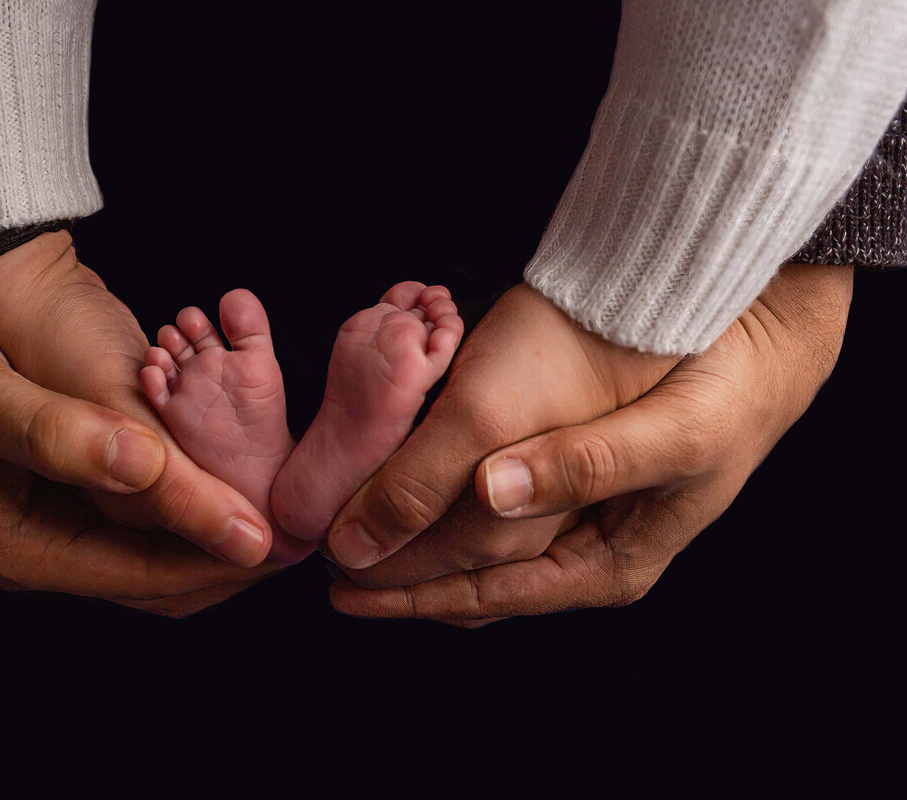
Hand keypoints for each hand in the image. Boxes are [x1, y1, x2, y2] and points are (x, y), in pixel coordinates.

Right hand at [0, 231, 314, 567]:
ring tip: (284, 494)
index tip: (291, 533)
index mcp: (23, 547)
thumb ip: (61, 435)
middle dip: (234, 557)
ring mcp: (56, 518)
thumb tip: (152, 471)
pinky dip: (192, 495)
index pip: (150, 578)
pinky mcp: (66, 483)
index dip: (225, 557)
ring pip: (160, 545)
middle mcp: (44, 545)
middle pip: (165, 578)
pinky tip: (232, 460)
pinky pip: (146, 510)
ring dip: (219, 526)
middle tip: (307, 522)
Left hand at [329, 263, 853, 622]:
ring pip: (472, 547)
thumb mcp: (669, 433)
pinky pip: (485, 507)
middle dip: (401, 578)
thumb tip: (488, 496)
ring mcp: (573, 520)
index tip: (345, 586)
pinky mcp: (561, 478)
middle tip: (327, 562)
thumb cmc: (727, 391)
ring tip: (348, 529)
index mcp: (610, 568)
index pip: (489, 596)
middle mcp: (586, 555)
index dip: (412, 595)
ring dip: (411, 542)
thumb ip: (582, 466)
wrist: (765, 342)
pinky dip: (437, 503)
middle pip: (472, 581)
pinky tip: (397, 488)